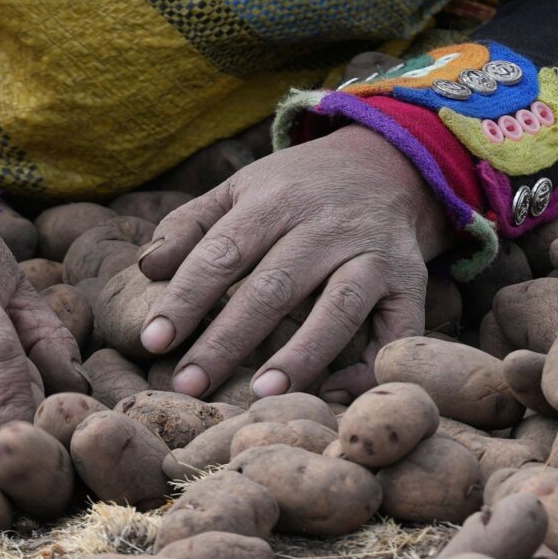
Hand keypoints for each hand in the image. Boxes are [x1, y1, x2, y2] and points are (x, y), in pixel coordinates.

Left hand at [136, 124, 454, 403]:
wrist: (385, 163)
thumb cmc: (295, 190)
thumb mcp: (240, 189)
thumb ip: (190, 225)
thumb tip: (147, 269)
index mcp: (274, 200)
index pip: (222, 253)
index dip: (186, 299)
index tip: (155, 342)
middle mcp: (326, 226)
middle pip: (273, 287)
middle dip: (228, 340)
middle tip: (190, 385)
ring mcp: (372, 254)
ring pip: (339, 308)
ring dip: (302, 354)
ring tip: (262, 395)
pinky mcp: (410, 281)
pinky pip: (397, 331)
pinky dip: (371, 366)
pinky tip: (334, 394)